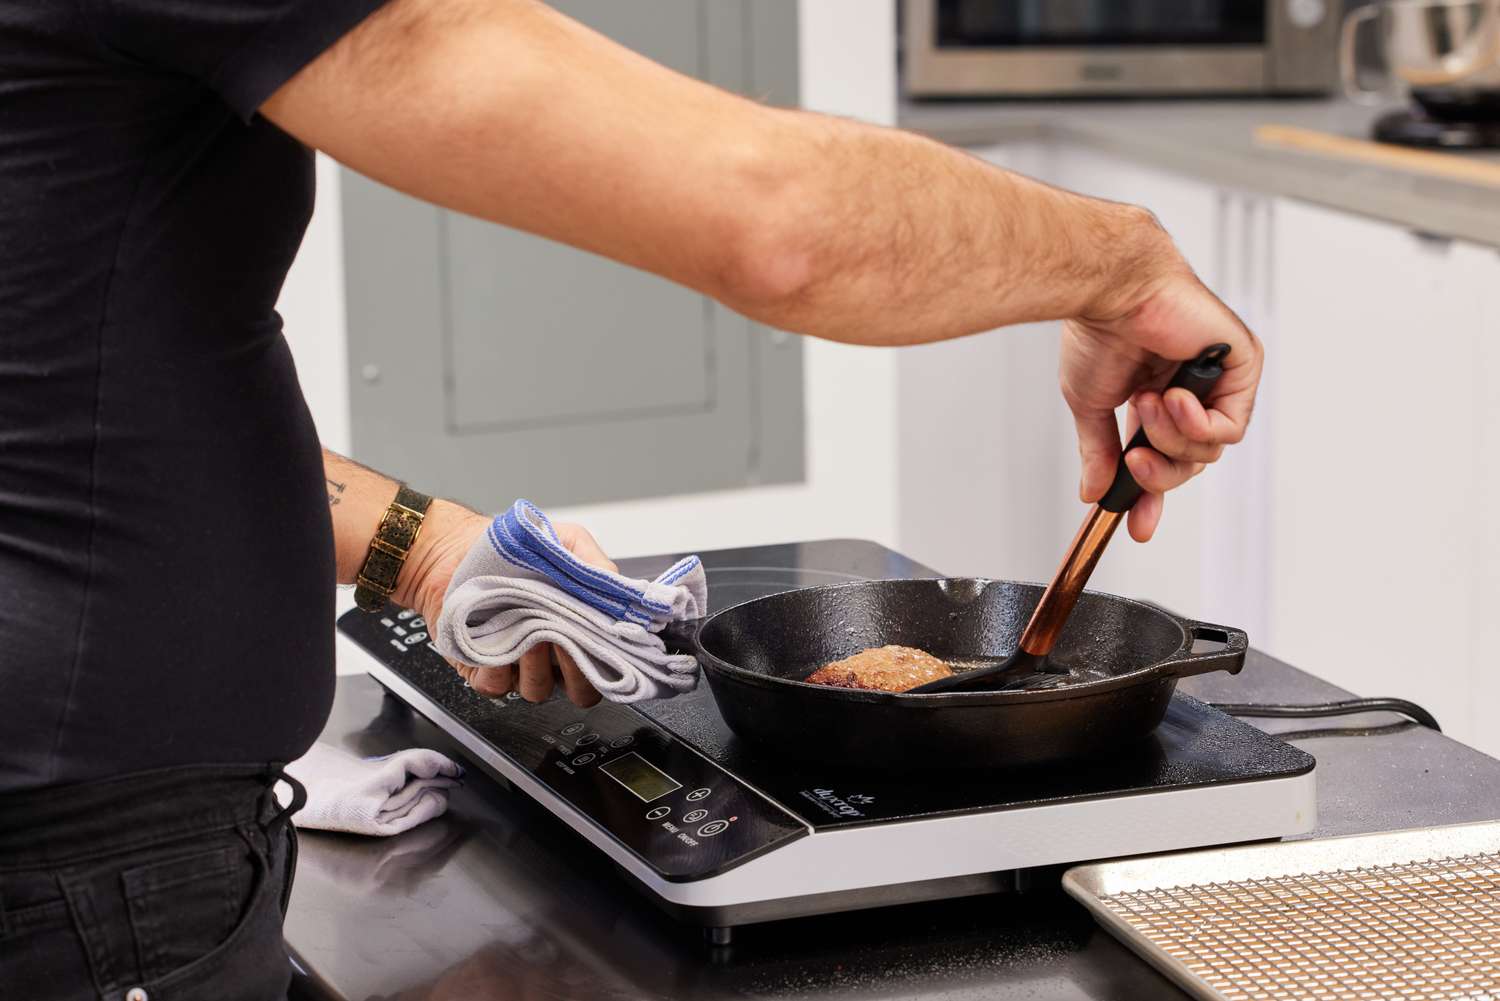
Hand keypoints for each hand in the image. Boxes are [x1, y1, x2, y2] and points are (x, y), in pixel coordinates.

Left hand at [404, 503, 614, 706]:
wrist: (456, 548)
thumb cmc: (513, 549)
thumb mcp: (569, 542)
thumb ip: (599, 567)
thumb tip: (623, 593)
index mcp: (578, 631)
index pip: (606, 670)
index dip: (607, 665)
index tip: (601, 643)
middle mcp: (552, 655)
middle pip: (580, 691)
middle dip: (576, 669)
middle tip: (565, 638)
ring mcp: (519, 665)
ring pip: (539, 690)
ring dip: (536, 665)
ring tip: (528, 632)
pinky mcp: (483, 669)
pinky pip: (497, 686)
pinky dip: (498, 667)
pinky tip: (496, 641)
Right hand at [1061, 233, 1262, 542]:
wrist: (1113, 292)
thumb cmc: (1100, 331)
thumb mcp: (1090, 405)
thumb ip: (1099, 450)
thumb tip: (1094, 491)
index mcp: (1154, 397)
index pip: (1161, 458)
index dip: (1149, 495)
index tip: (1135, 524)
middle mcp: (1189, 390)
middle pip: (1188, 464)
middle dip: (1159, 472)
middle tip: (1135, 461)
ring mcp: (1216, 381)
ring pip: (1207, 452)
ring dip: (1171, 437)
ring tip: (1147, 402)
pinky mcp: (1241, 367)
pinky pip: (1230, 429)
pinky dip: (1198, 426)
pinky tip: (1173, 399)